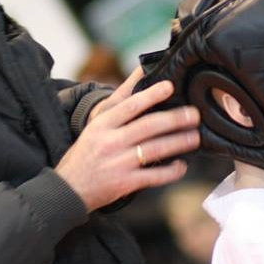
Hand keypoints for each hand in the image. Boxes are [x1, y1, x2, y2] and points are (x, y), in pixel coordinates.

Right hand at [56, 67, 200, 211]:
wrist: (69, 189)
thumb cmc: (86, 154)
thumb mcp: (95, 126)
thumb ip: (119, 104)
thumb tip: (140, 73)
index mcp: (102, 125)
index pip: (130, 106)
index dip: (151, 95)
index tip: (170, 86)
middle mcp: (110, 142)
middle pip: (148, 126)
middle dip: (175, 119)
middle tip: (195, 114)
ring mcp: (118, 163)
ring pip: (155, 149)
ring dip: (179, 143)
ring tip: (195, 137)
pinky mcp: (125, 183)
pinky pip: (153, 176)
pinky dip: (170, 171)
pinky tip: (181, 166)